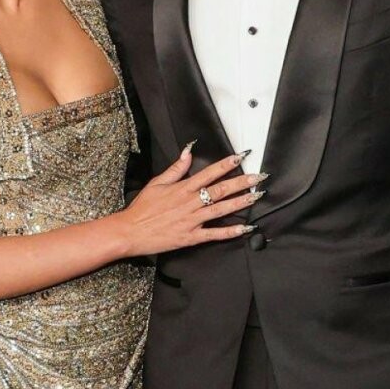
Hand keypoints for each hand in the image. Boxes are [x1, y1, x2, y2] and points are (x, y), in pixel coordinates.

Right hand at [113, 145, 263, 255]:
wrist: (130, 232)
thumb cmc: (142, 208)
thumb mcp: (157, 183)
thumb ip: (176, 168)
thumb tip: (189, 151)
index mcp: (182, 188)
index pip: (209, 172)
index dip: (226, 164)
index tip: (241, 156)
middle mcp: (190, 203)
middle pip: (221, 190)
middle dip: (242, 182)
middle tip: (259, 177)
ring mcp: (192, 220)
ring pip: (221, 210)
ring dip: (241, 202)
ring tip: (257, 196)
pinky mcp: (191, 237)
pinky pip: (214, 234)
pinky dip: (230, 232)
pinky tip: (245, 228)